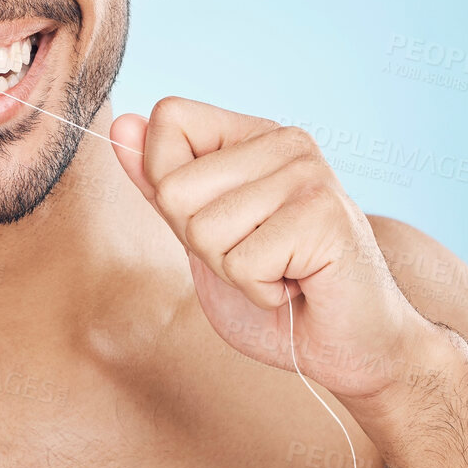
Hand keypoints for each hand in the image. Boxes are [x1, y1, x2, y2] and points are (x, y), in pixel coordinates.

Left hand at [110, 97, 435, 401]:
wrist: (346, 348)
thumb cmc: (277, 293)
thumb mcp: (200, 236)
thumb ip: (161, 183)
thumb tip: (122, 125)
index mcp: (254, 136)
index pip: (169, 119)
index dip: (167, 184)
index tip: (219, 221)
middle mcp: (285, 143)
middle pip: (174, 187)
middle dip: (200, 242)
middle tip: (257, 257)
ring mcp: (309, 175)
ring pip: (204, 229)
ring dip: (233, 271)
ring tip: (280, 271)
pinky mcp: (324, 215)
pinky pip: (242, 262)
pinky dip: (260, 291)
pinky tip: (298, 285)